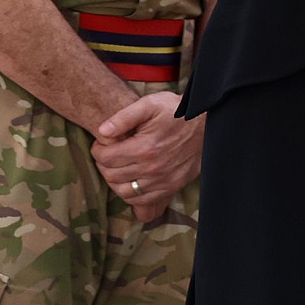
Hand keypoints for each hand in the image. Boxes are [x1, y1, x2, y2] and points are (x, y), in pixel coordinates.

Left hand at [92, 92, 203, 221]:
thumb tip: (103, 131)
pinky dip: (132, 194)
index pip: (106, 158)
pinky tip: (132, 181)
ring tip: (118, 168)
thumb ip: (124, 116)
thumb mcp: (150, 104)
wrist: (207, 124)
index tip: (102, 144)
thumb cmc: (177, 112)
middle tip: (108, 154)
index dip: (98, 150)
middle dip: (104, 165)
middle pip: (112, 176)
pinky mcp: (172, 187)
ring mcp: (163, 180)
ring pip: (124, 192)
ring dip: (115, 181)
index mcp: (144, 147)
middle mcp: (153, 168)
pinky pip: (143, 201)